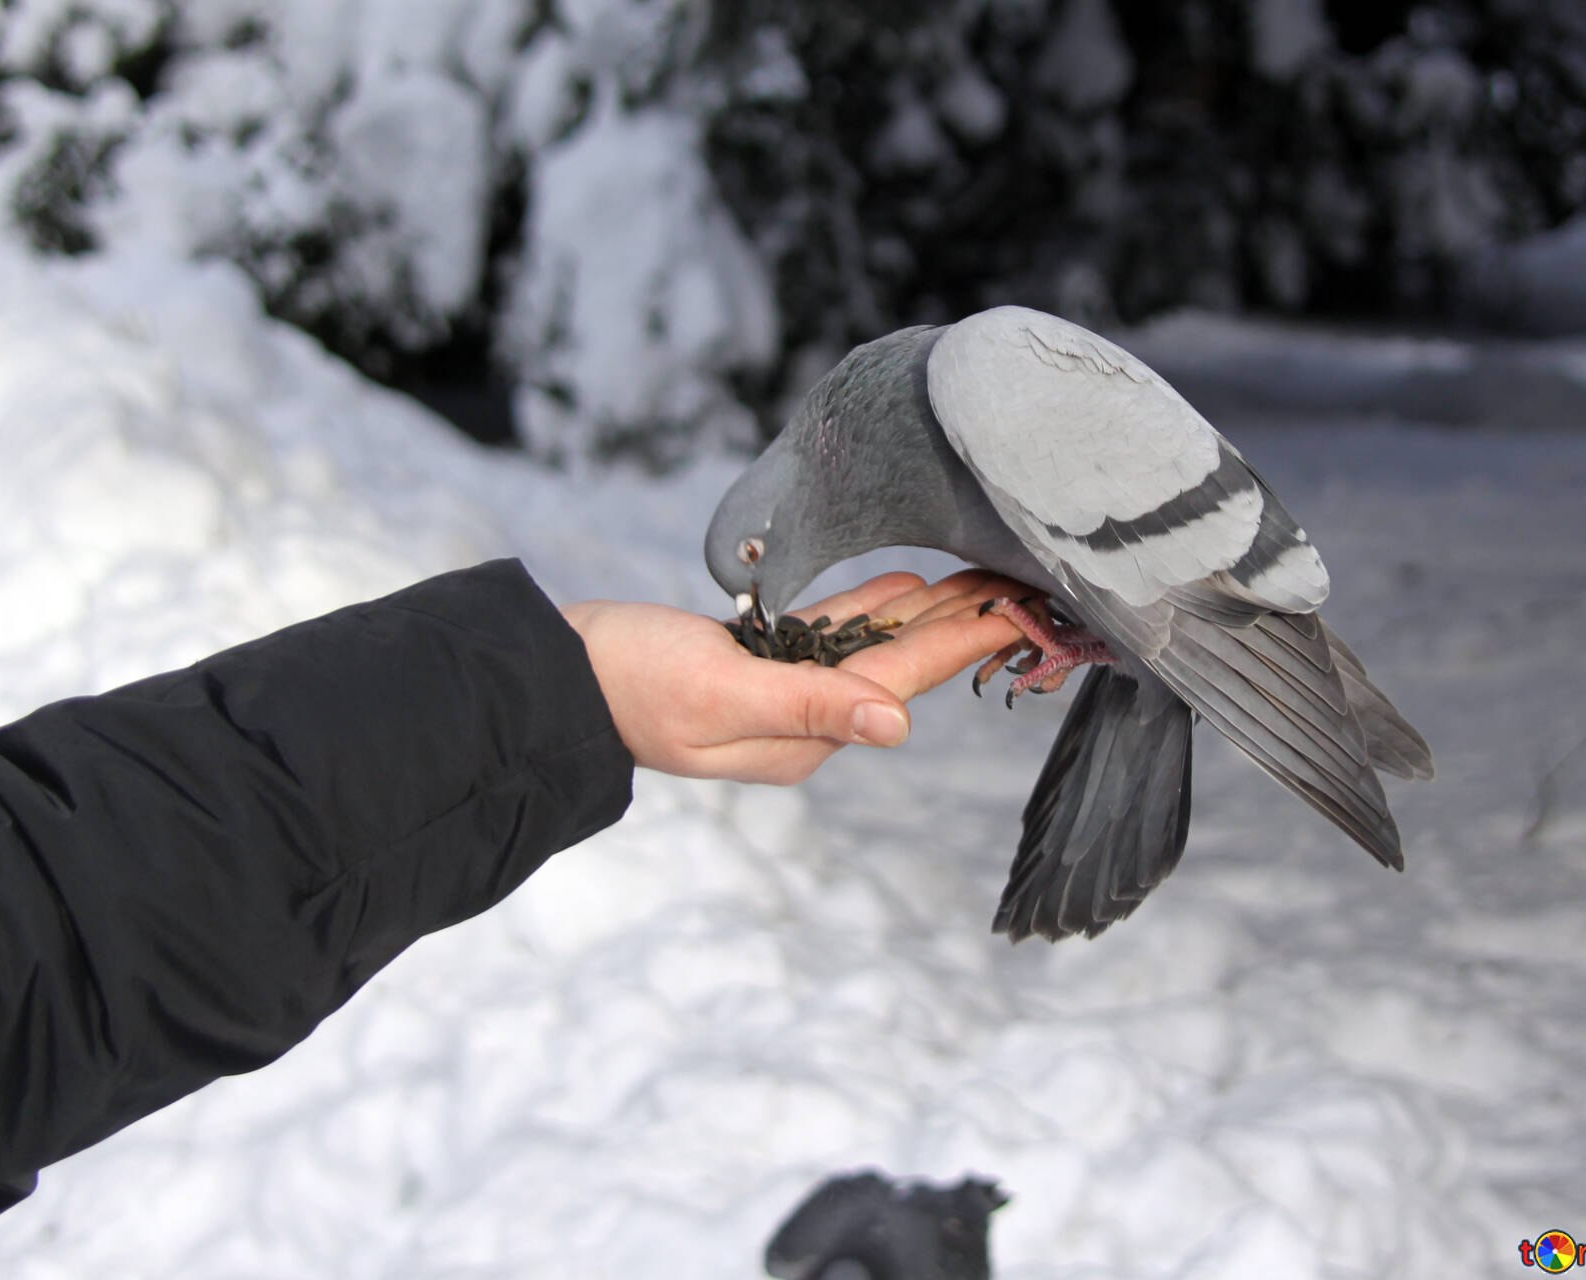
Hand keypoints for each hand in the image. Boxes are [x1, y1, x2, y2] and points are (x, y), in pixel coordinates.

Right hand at [561, 570, 1031, 784]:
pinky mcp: (759, 662)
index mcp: (804, 734)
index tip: (1023, 611)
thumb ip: (808, 706)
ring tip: (986, 580)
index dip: (965, 642)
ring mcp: (783, 691)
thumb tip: (897, 727)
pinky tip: (909, 584)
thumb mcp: (719, 692)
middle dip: (965, 624)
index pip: (903, 682)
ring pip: (876, 645)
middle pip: (903, 664)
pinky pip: (834, 632)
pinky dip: (875, 607)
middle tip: (1028, 583)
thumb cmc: (627, 684)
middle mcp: (805, 720)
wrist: (557, 680)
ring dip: (931, 612)